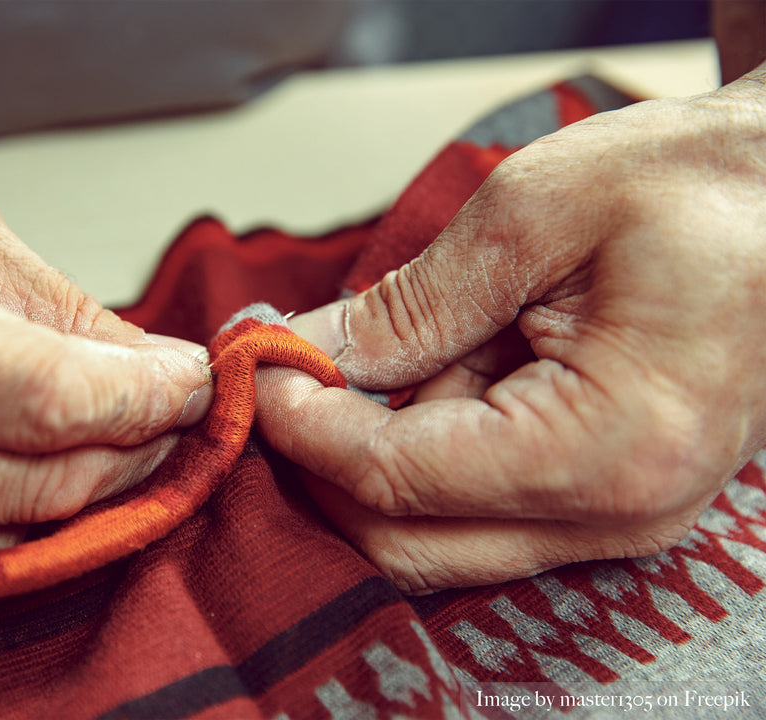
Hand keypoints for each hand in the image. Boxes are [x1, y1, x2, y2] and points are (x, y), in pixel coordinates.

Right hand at [0, 122, 211, 568]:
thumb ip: (48, 302)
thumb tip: (148, 362)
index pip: (48, 401)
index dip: (146, 399)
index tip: (195, 381)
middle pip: (36, 485)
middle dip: (133, 448)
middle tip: (170, 407)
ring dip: (82, 489)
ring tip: (111, 431)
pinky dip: (7, 521)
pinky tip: (33, 470)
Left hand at [256, 70, 765, 592]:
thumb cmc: (704, 189)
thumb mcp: (536, 214)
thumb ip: (414, 304)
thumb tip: (316, 355)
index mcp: (606, 450)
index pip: (398, 480)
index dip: (305, 428)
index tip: (259, 370)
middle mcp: (616, 515)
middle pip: (406, 541)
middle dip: (326, 460)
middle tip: (290, 371)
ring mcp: (613, 517)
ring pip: (435, 528)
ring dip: (383, 443)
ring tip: (421, 330)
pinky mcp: (602, 496)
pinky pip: (479, 500)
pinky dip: (433, 438)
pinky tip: (459, 356)